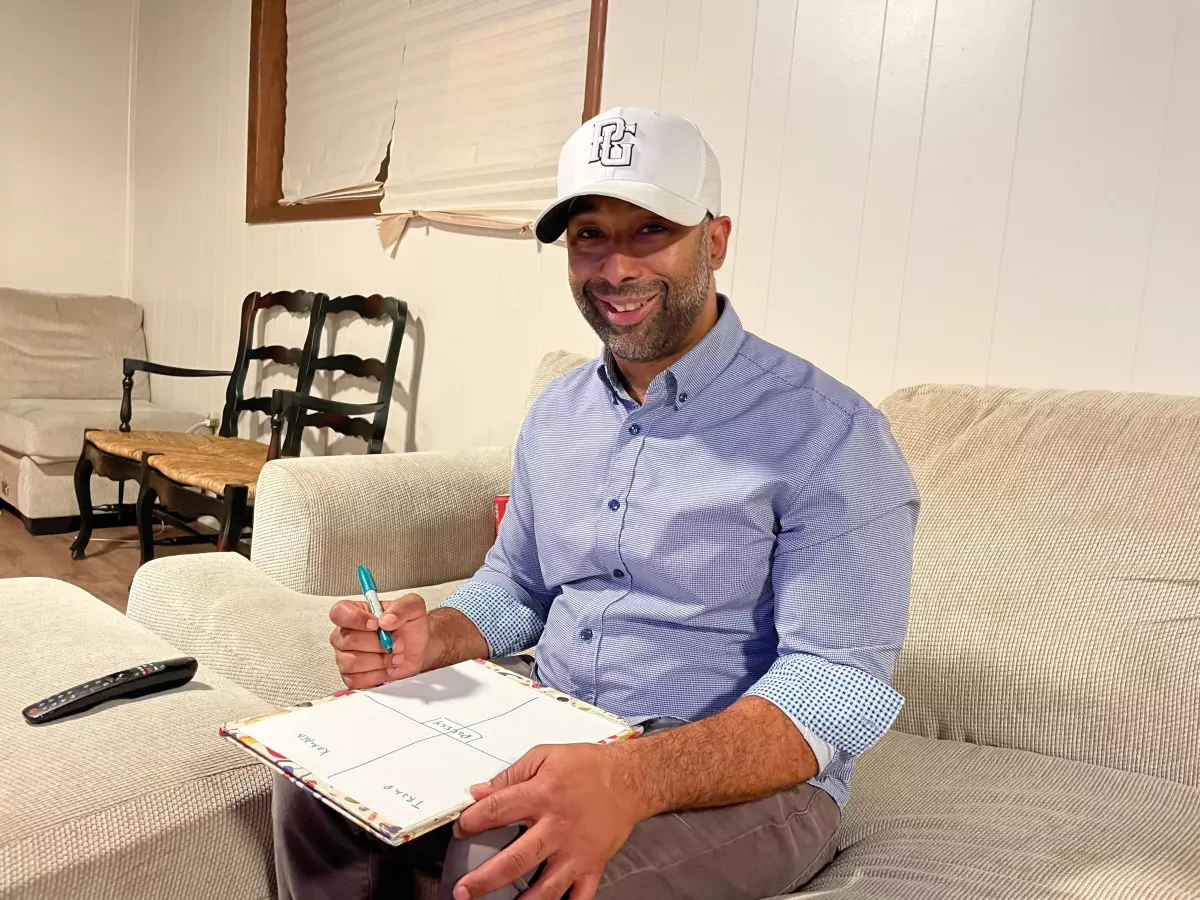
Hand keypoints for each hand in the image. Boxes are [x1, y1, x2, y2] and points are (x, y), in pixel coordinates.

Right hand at [328, 593, 428, 687]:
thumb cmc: (411, 626)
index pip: (339, 613)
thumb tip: (386, 620)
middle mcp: (346, 634)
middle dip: (377, 644)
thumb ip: (402, 607)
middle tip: (396, 643)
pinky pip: (356, 680)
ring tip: (396, 656)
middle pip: (347, 641)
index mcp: (356, 612)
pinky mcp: (353, 676)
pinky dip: (377, 675)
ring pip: (350, 663)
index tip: (377, 625)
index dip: (355, 619)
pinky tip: (388, 668)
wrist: (420, 649)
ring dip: (379, 661)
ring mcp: (346, 657)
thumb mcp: (414, 607)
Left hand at [450, 742, 648, 899]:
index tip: (459, 829)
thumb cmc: (587, 766)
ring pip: (546, 886)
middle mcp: (557, 827)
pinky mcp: (592, 865)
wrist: (631, 778)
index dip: (472, 821)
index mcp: (542, 795)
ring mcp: (575, 851)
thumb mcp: (546, 755)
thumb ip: (511, 774)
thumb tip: (479, 791)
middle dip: (486, 877)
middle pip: (516, 858)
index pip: (497, 810)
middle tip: (464, 890)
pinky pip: (580, 896)